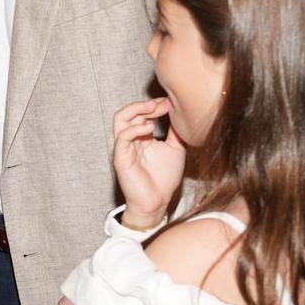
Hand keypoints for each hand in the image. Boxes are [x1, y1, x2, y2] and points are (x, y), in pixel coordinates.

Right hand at [113, 98, 182, 227]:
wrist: (157, 202)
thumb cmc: (164, 178)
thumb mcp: (175, 149)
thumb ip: (175, 132)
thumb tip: (183, 114)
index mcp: (141, 136)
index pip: (142, 112)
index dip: (155, 105)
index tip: (172, 103)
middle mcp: (131, 139)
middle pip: (130, 111)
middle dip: (146, 104)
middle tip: (163, 104)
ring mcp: (124, 147)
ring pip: (121, 119)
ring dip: (136, 110)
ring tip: (153, 108)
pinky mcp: (121, 158)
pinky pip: (122, 137)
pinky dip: (135, 129)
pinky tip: (150, 129)